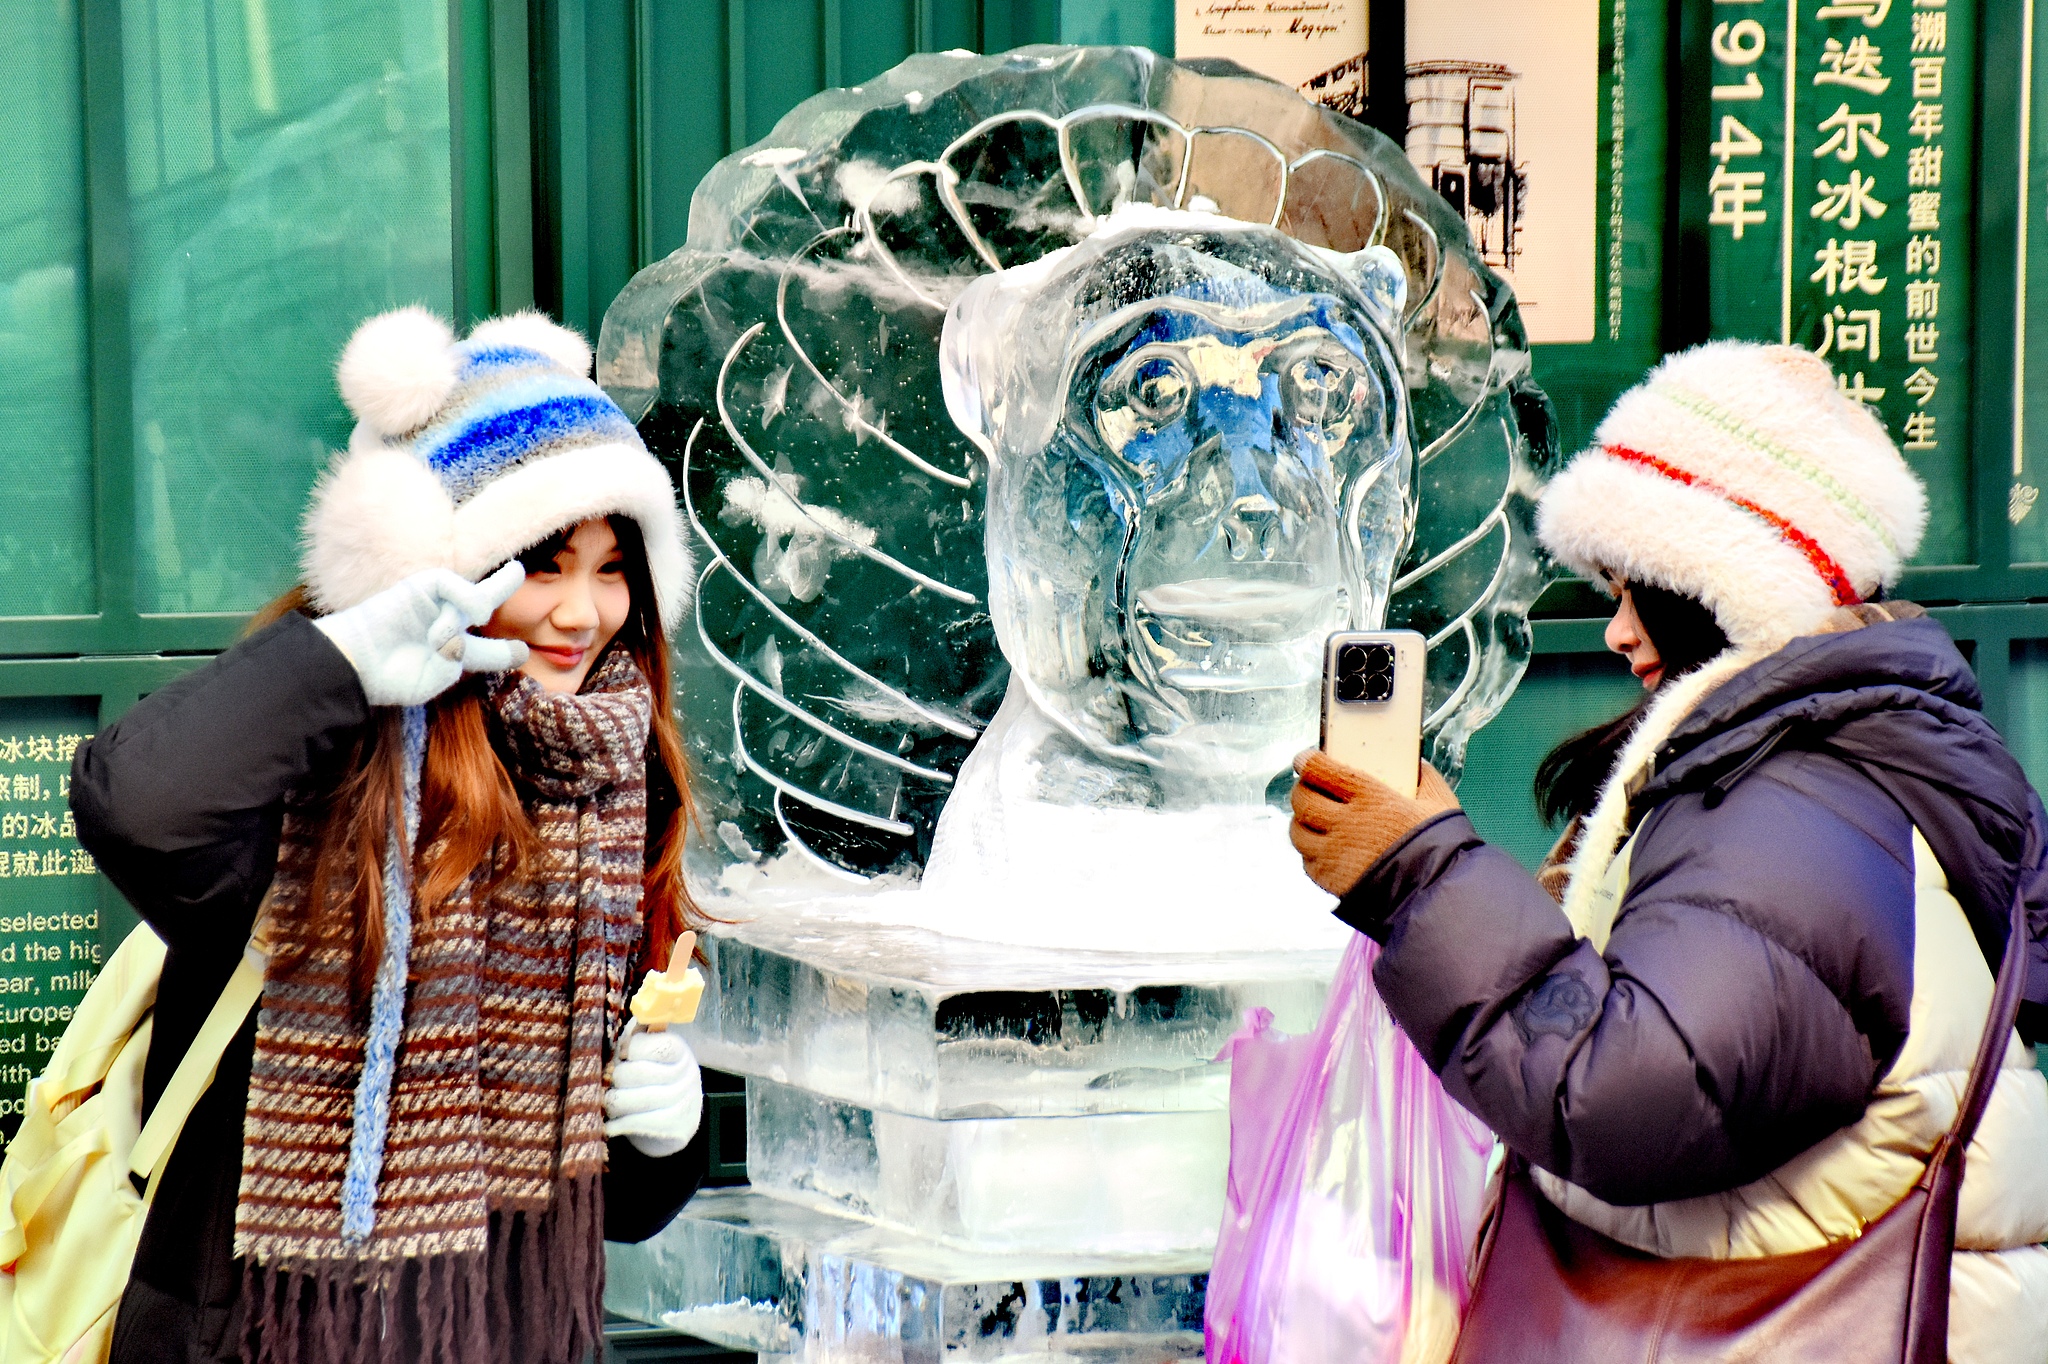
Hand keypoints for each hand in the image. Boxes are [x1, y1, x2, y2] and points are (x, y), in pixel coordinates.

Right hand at [314, 563, 528, 706]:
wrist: (354, 664)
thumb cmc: (387, 678)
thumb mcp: (431, 681)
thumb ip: (458, 665)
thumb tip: (465, 643)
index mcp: (448, 653)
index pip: (483, 650)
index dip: (503, 652)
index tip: (521, 651)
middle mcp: (444, 625)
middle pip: (480, 601)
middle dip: (501, 586)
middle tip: (517, 571)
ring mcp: (432, 605)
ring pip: (473, 598)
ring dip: (467, 618)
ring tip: (445, 640)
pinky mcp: (419, 587)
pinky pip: (451, 582)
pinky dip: (464, 597)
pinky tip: (467, 616)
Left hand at [603, 1020, 703, 1157]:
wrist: (673, 1120)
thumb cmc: (649, 1078)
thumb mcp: (645, 1054)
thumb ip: (635, 1036)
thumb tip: (622, 1014)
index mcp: (679, 1051)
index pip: (656, 1045)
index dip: (632, 1050)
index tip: (622, 1055)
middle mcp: (687, 1074)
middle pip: (640, 1073)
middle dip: (617, 1079)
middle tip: (611, 1082)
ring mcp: (684, 1102)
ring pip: (636, 1100)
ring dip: (614, 1102)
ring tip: (609, 1102)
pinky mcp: (677, 1128)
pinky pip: (640, 1124)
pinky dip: (620, 1124)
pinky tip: (611, 1124)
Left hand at [1289, 751, 1460, 896]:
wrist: (1437, 895)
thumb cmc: (1441, 847)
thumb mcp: (1439, 804)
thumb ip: (1425, 779)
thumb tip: (1417, 765)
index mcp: (1369, 797)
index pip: (1320, 770)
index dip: (1306, 761)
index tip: (1304, 759)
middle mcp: (1345, 823)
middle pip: (1302, 799)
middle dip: (1302, 790)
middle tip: (1310, 789)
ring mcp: (1334, 853)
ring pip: (1297, 831)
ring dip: (1302, 822)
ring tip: (1313, 820)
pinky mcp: (1330, 880)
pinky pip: (1307, 861)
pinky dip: (1311, 853)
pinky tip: (1325, 850)